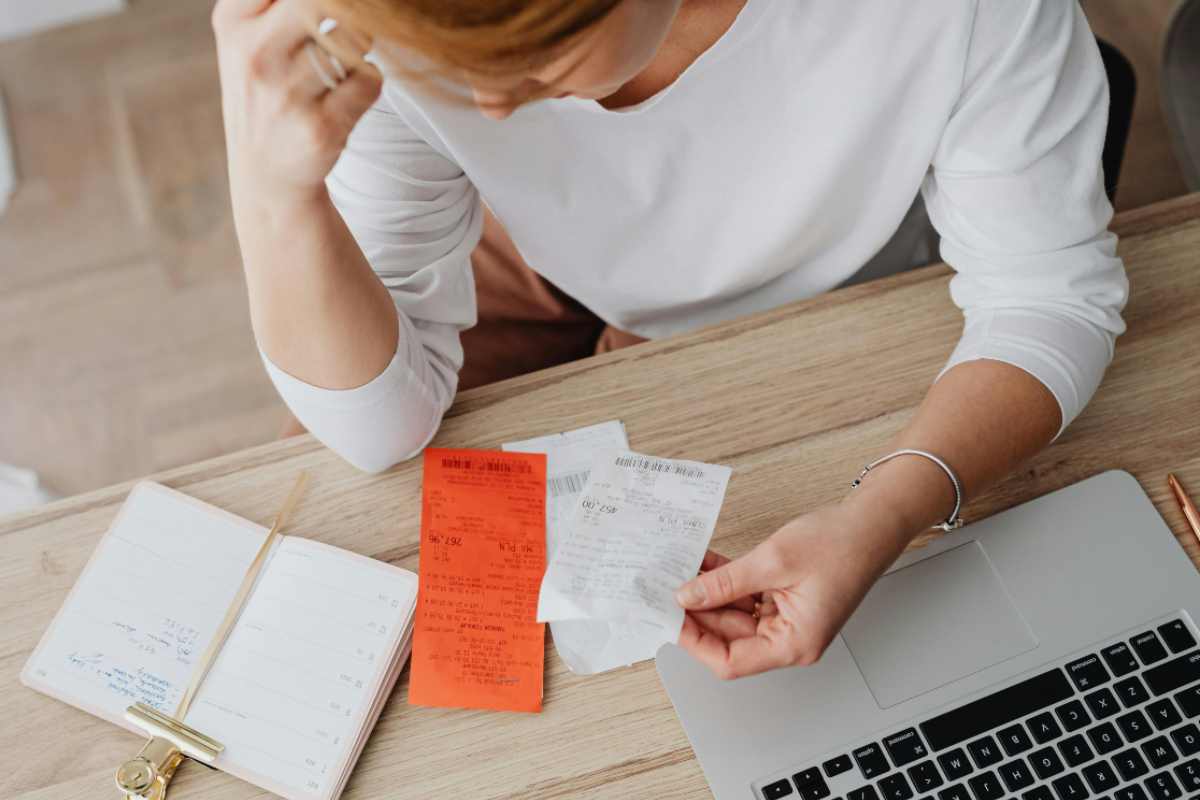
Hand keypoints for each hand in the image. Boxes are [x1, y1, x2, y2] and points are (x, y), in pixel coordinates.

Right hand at [212, 0, 381, 198]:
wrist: (266, 174)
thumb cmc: (264, 90)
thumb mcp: (246, 35)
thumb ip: (275, 1)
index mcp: (234, 22)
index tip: (329, 6)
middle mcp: (256, 55)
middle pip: (324, 1)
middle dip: (347, 9)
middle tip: (347, 25)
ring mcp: (288, 94)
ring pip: (355, 37)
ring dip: (360, 45)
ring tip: (341, 63)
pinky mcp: (323, 127)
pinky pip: (370, 78)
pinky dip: (368, 81)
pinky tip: (347, 94)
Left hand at [675, 501, 912, 679]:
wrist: (873, 522)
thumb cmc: (841, 544)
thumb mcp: (772, 562)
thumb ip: (725, 583)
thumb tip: (687, 597)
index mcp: (794, 644)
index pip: (730, 662)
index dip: (695, 643)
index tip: (670, 618)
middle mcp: (791, 638)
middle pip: (729, 638)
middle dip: (696, 612)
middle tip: (665, 588)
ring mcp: (788, 619)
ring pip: (733, 615)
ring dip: (707, 593)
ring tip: (680, 571)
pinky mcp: (786, 600)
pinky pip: (746, 597)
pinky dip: (726, 581)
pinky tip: (704, 564)